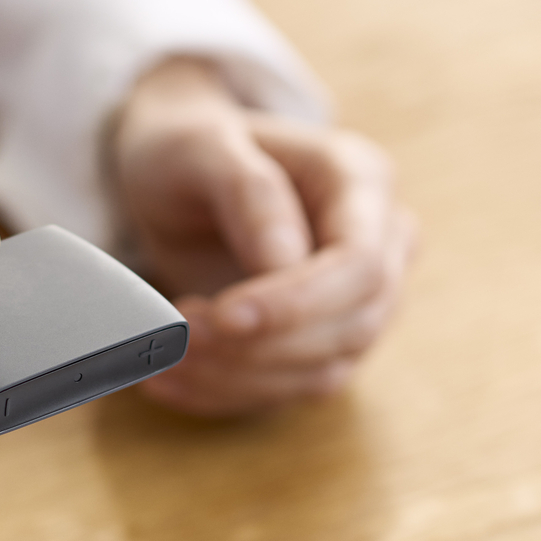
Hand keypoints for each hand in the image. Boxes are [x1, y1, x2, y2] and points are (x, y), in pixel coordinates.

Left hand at [110, 58, 415, 414]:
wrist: (176, 172)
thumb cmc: (189, 148)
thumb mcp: (200, 146)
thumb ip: (250, 191)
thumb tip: (287, 263)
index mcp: (361, 180)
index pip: (360, 265)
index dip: (298, 303)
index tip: (223, 317)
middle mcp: (379, 243)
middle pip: (353, 327)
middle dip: (260, 347)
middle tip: (177, 335)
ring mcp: (358, 301)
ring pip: (322, 372)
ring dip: (236, 378)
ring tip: (161, 356)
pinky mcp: (322, 343)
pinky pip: (287, 389)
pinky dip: (222, 394)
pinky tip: (164, 379)